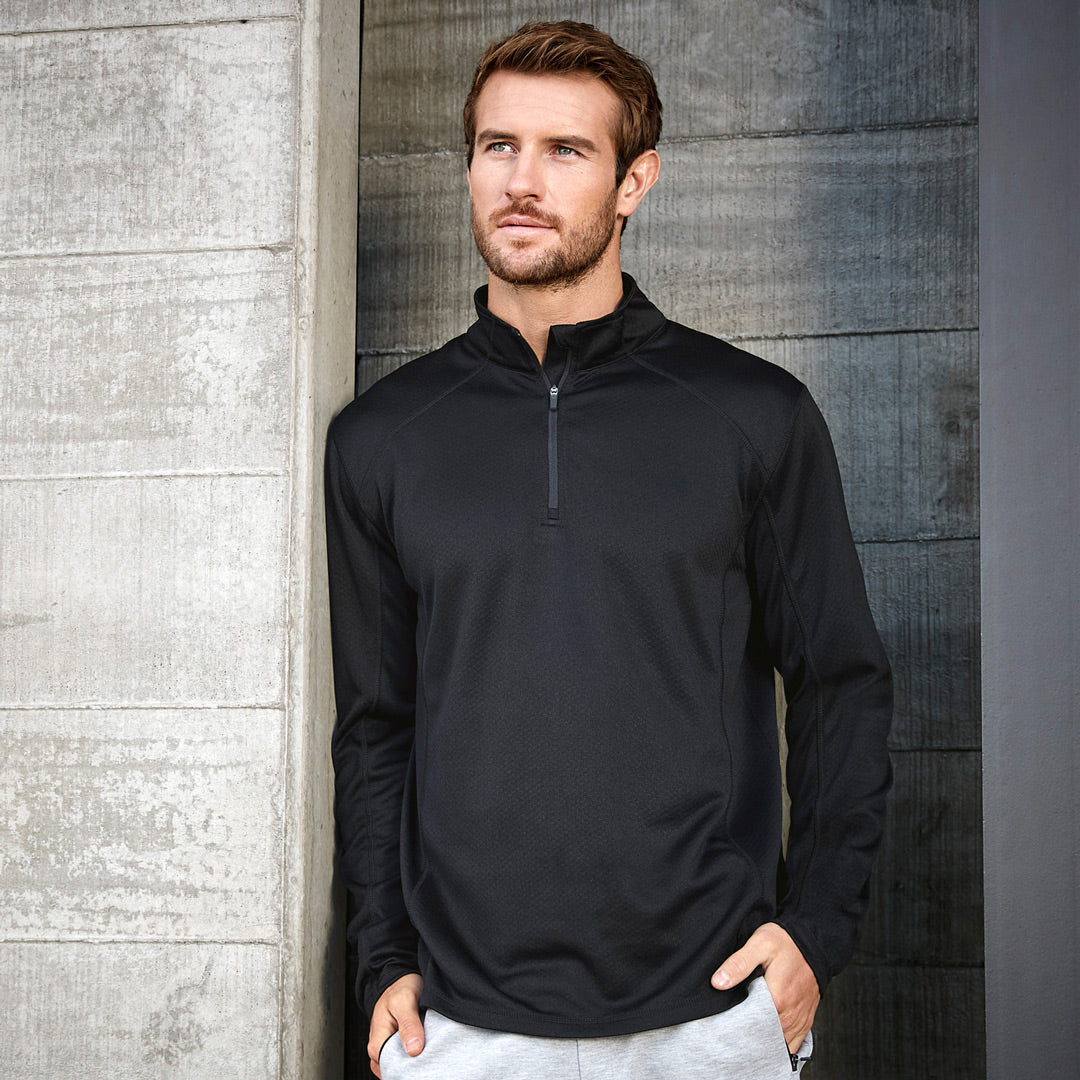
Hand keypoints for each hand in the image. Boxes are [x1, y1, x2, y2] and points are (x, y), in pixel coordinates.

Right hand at [367, 973, 423, 1078]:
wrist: (402, 978)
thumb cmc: (400, 987)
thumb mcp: (404, 1000)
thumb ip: (409, 1024)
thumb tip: (414, 1050)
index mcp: (377, 1042)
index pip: (391, 1068)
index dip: (409, 1065)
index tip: (425, 1056)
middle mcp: (380, 1049)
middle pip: (396, 1069)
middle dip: (414, 1064)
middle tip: (431, 1051)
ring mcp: (389, 1049)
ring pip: (403, 1064)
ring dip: (416, 1059)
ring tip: (429, 1045)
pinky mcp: (398, 1046)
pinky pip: (407, 1058)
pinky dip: (417, 1054)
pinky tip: (427, 1045)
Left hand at [711, 923, 819, 1052]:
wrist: (813, 940)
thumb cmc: (786, 942)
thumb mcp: (759, 944)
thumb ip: (738, 964)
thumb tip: (718, 982)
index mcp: (777, 1000)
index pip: (750, 1027)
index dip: (735, 1026)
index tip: (724, 1021)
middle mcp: (790, 1015)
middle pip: (763, 1037)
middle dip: (747, 1036)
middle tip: (733, 1026)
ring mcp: (799, 1020)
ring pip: (778, 1044)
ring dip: (763, 1041)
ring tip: (748, 1032)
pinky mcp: (805, 1020)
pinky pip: (793, 1043)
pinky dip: (780, 1043)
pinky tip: (767, 1036)